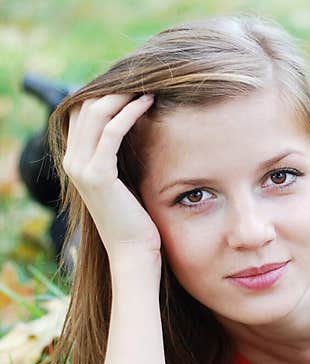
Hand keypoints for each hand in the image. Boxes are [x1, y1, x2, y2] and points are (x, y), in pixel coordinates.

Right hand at [62, 93, 159, 260]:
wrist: (134, 251)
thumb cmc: (136, 219)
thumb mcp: (125, 180)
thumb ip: (120, 156)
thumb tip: (137, 130)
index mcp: (75, 160)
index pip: (82, 112)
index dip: (105, 93)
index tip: (133, 82)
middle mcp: (72, 160)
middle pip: (86, 107)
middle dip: (114, 88)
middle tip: (142, 76)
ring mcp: (82, 167)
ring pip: (97, 114)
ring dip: (123, 95)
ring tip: (147, 84)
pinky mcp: (98, 174)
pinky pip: (112, 132)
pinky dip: (129, 113)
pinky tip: (147, 102)